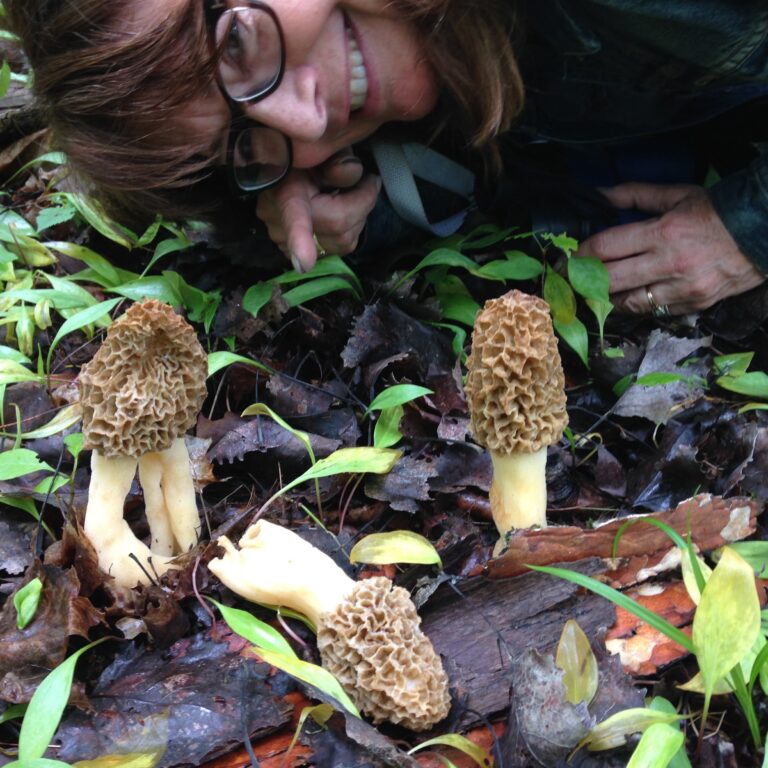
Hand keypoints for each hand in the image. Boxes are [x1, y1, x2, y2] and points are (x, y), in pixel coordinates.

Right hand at [256, 147, 381, 272]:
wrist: (282, 163)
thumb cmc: (307, 154)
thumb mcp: (324, 148)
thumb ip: (338, 159)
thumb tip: (350, 174)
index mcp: (285, 189)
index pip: (294, 214)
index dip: (300, 238)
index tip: (305, 262)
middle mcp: (278, 219)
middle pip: (337, 226)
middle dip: (363, 203)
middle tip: (369, 181)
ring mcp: (282, 239)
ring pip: (341, 242)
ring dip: (358, 218)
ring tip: (355, 196)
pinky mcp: (292, 250)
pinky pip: (335, 249)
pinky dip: (348, 231)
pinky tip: (343, 211)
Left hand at [578, 182, 764, 314]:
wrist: (765, 232)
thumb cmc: (717, 211)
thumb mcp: (677, 195)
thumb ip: (635, 194)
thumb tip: (599, 194)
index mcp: (664, 232)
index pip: (606, 247)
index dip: (580, 255)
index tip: (566, 259)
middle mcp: (670, 263)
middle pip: (610, 280)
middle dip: (583, 281)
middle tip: (567, 281)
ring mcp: (682, 289)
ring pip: (628, 303)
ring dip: (606, 298)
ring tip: (593, 292)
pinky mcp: (693, 305)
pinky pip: (653, 311)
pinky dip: (636, 306)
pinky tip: (625, 298)